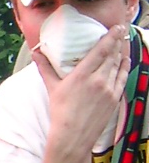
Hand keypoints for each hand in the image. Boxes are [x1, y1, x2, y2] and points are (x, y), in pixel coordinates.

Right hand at [36, 25, 131, 152]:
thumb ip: (45, 68)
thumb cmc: (60, 112)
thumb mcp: (52, 88)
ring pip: (118, 65)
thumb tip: (36, 52)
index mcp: (82, 75)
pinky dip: (125, 67)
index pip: (101, 50)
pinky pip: (122, 77)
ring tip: (121, 44)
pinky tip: (125, 61)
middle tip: (120, 31)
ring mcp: (109, 89)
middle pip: (112, 55)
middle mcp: (98, 80)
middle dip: (117, 41)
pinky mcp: (115, 98)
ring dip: (121, 53)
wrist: (73, 135)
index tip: (117, 27)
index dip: (111, 37)